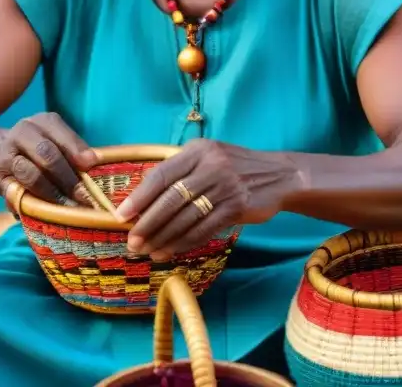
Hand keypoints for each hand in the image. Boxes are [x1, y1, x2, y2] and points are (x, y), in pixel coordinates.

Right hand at [0, 112, 97, 206]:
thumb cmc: (39, 150)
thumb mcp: (57, 142)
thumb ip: (74, 152)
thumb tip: (94, 164)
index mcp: (42, 122)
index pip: (61, 134)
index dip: (76, 150)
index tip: (90, 165)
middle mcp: (22, 133)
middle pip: (47, 154)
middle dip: (67, 177)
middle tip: (83, 196)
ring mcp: (6, 155)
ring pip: (31, 174)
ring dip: (52, 193)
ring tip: (67, 207)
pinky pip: (16, 194)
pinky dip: (32, 205)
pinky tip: (44, 212)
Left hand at [115, 139, 298, 260]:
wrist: (279, 175)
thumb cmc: (234, 167)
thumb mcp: (208, 157)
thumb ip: (180, 170)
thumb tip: (142, 194)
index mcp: (197, 150)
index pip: (161, 174)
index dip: (139, 197)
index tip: (121, 215)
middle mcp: (210, 166)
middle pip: (170, 199)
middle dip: (147, 223)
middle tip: (131, 242)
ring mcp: (225, 187)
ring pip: (185, 218)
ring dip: (163, 238)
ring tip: (146, 251)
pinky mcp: (237, 207)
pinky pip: (203, 229)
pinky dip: (183, 243)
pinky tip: (169, 252)